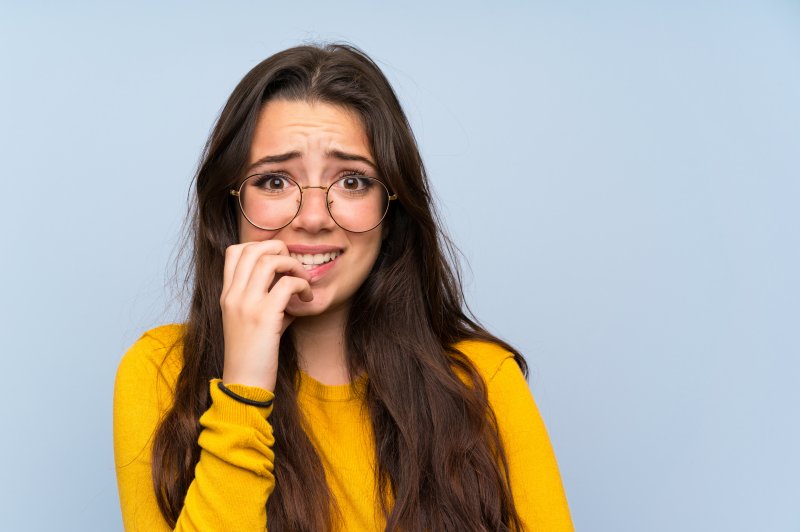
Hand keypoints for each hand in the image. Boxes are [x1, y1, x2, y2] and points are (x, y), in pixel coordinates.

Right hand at [219, 239, 312, 391]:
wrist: (244, 385)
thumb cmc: (253, 355)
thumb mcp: (251, 321)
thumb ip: (265, 299)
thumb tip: (289, 285)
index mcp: (227, 295)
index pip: (234, 251)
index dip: (260, 247)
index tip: (278, 263)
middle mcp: (233, 295)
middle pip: (253, 248)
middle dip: (279, 248)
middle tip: (293, 266)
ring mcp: (246, 304)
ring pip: (270, 260)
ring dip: (294, 265)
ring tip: (303, 281)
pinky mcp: (264, 316)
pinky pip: (287, 283)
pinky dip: (302, 285)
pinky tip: (307, 299)